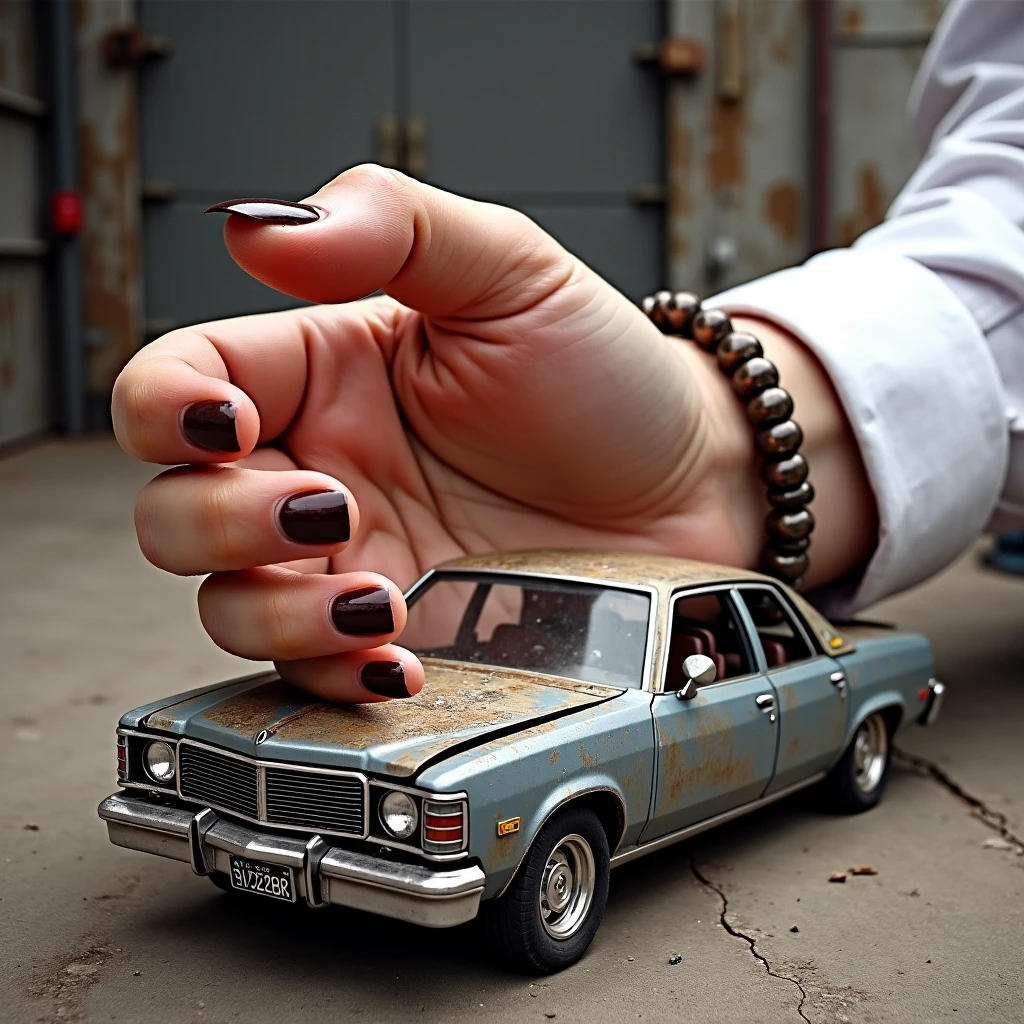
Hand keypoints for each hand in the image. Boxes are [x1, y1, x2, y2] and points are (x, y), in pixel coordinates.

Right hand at [113, 165, 875, 701]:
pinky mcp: (399, 635)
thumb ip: (391, 229)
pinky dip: (335, 677)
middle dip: (221, 523)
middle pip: (174, 514)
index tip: (228, 424)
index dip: (167, 407)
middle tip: (333, 509)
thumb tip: (255, 221)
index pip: (179, 382)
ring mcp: (353, 564)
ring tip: (379, 597)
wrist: (686, 489)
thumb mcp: (509, 272)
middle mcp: (319, 471)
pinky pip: (315, 677)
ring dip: (277, 613)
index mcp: (321, 374)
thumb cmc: (601, 376)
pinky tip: (397, 658)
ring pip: (230, 608)